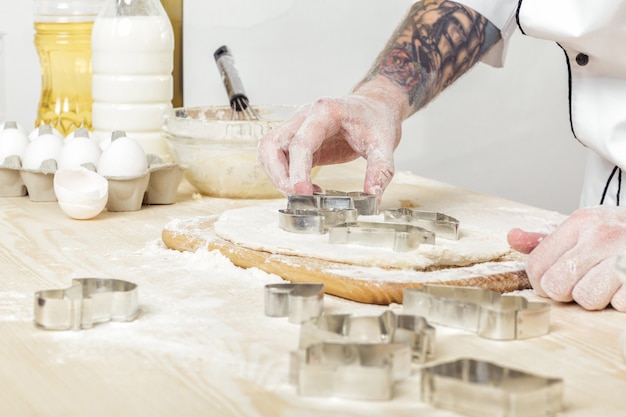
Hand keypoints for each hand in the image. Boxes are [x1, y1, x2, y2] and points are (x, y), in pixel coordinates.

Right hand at [257, 76, 406, 197]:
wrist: (374, 108)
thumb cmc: (376, 120)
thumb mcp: (385, 143)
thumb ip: (380, 170)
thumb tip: (373, 197)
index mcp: (325, 111)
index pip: (300, 142)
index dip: (298, 170)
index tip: (304, 193)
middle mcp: (303, 116)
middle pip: (273, 145)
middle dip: (280, 176)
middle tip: (299, 198)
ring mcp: (296, 127)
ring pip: (268, 150)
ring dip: (276, 176)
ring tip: (301, 195)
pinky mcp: (296, 141)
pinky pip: (276, 157)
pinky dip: (282, 176)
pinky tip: (306, 188)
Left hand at [507, 206, 625, 310]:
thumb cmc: (622, 234)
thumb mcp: (586, 228)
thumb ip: (548, 239)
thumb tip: (512, 238)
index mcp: (582, 222)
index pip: (536, 265)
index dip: (540, 282)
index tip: (554, 280)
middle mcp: (603, 236)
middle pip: (556, 286)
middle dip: (567, 291)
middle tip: (585, 281)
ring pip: (585, 300)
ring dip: (596, 299)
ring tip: (609, 283)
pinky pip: (617, 306)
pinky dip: (620, 303)